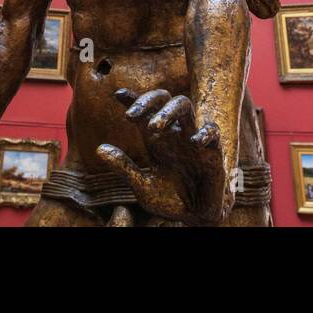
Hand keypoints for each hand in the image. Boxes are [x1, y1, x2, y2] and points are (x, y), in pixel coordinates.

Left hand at [96, 88, 229, 224]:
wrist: (194, 218)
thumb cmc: (169, 200)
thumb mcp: (142, 186)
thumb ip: (124, 168)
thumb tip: (99, 149)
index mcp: (156, 139)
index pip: (145, 111)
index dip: (133, 99)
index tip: (118, 93)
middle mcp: (173, 133)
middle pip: (163, 100)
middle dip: (148, 101)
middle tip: (131, 115)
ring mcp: (192, 139)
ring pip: (184, 106)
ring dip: (168, 111)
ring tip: (154, 127)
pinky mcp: (212, 152)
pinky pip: (212, 131)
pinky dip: (205, 132)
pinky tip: (195, 142)